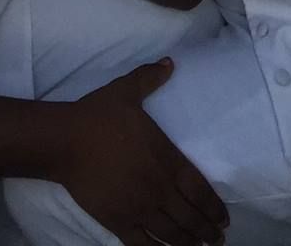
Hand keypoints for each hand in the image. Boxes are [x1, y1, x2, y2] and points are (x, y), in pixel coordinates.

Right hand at [59, 60, 226, 245]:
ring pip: (172, 235)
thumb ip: (150, 78)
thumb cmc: (99, 115)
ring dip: (190, 244)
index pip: (200, 191)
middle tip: (216, 240)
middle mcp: (159, 188)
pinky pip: (145, 245)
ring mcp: (140, 208)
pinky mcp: (119, 221)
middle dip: (207, 232)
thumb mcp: (126, 90)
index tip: (224, 220)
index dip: (214, 209)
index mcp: (166, 159)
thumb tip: (170, 62)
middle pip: (190, 218)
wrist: (67, 140)